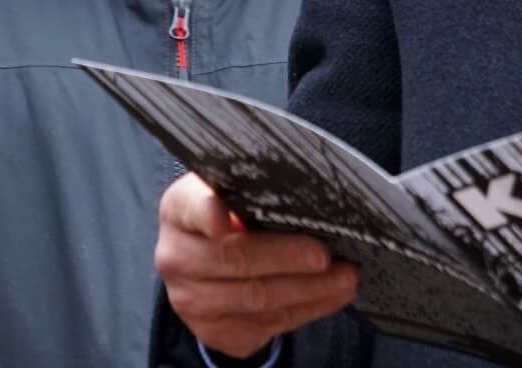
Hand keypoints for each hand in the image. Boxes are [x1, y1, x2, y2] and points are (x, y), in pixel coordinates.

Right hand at [156, 173, 360, 358]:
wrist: (209, 260)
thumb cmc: (231, 213)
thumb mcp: (232, 188)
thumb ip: (253, 187)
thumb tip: (303, 193)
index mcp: (179, 210)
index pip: (193, 207)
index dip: (209, 213)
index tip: (225, 219)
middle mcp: (176, 258)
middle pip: (236, 260)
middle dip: (287, 259)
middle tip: (325, 255)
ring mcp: (191, 301)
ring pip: (256, 300)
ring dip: (308, 290)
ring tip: (345, 277)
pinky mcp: (214, 333)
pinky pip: (266, 326)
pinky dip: (306, 311)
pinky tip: (331, 296)